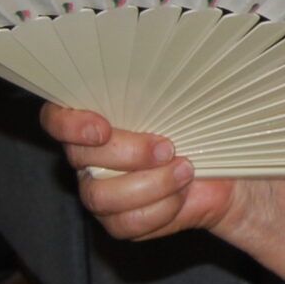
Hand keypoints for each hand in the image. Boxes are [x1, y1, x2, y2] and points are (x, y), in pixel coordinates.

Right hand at [41, 103, 242, 241]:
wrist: (227, 176)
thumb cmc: (202, 131)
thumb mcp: (189, 102)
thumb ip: (166, 87)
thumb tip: (170, 59)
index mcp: (97, 120)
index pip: (56, 118)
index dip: (68, 125)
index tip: (102, 128)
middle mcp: (90, 158)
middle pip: (81, 159)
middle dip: (129, 153)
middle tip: (168, 147)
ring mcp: (102, 191)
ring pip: (102, 196)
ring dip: (151, 184)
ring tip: (185, 170)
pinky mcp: (120, 222)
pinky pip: (126, 223)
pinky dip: (161, 209)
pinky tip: (182, 194)